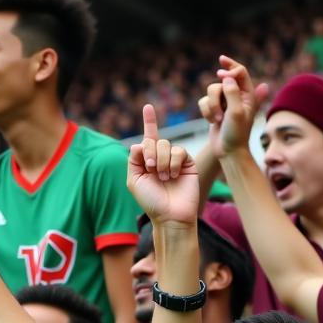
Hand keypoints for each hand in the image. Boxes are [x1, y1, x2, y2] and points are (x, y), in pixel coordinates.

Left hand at [127, 105, 198, 225]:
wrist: (170, 215)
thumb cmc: (151, 202)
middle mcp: (161, 158)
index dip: (149, 122)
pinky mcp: (187, 162)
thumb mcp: (134, 180)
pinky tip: (173, 175)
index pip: (148, 138)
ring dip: (161, 160)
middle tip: (151, 168)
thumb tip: (140, 142)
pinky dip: (173, 162)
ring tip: (163, 177)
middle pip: (154, 140)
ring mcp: (174, 160)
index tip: (148, 106)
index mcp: (147, 161)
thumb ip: (134, 159)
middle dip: (150, 153)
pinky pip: (179, 151)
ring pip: (166, 144)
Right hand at [198, 57, 269, 158]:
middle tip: (220, 109)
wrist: (228, 151)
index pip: (240, 72)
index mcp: (248, 94)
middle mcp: (237, 95)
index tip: (220, 67)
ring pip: (211, 91)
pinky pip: (203, 101)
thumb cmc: (236, 133)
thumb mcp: (237, 112)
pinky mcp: (213, 109)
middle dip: (217, 95)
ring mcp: (225, 102)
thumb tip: (227, 76)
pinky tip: (212, 122)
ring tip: (217, 120)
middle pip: (222, 81)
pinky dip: (206, 111)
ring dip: (211, 106)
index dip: (231, 66)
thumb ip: (232, 92)